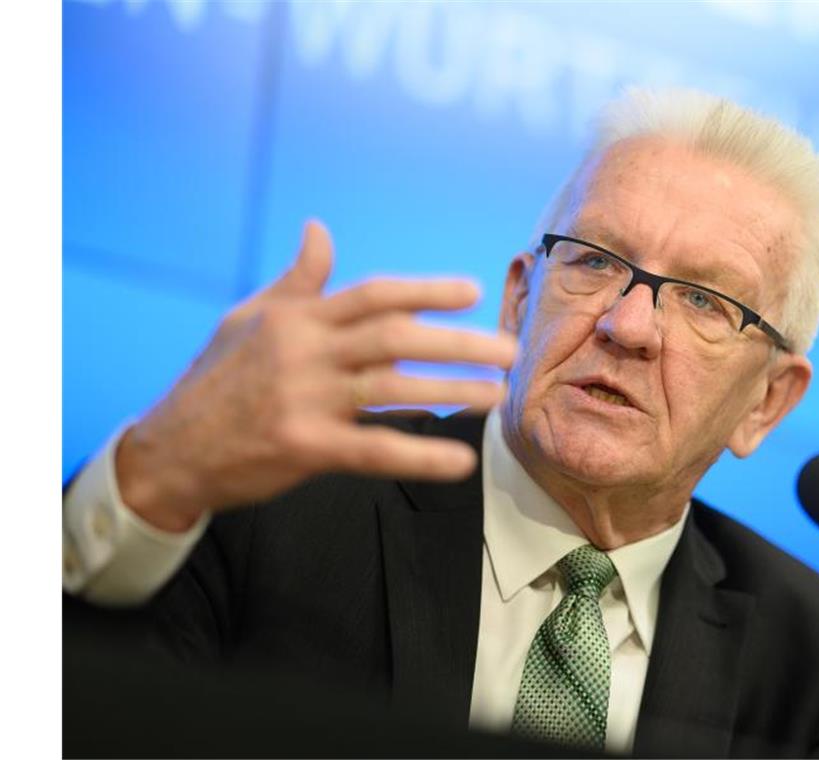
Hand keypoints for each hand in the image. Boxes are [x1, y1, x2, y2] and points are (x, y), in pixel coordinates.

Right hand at [114, 221, 516, 531]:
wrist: (169, 450)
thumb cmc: (216, 380)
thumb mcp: (249, 319)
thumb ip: (298, 280)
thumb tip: (319, 229)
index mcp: (297, 318)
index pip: (373, 294)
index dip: (425, 291)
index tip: (472, 292)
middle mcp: (304, 351)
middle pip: (394, 336)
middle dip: (457, 341)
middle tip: (508, 349)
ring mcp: (303, 398)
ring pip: (392, 389)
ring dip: (451, 391)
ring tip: (495, 395)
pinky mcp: (303, 446)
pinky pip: (374, 450)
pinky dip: (421, 455)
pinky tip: (460, 461)